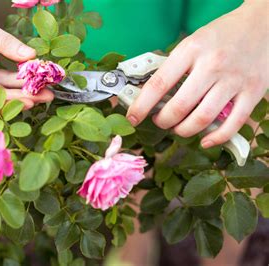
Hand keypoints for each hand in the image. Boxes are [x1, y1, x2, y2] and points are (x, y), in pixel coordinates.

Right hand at [0, 0, 53, 108]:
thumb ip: (5, 44)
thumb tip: (31, 56)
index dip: (4, 102)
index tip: (27, 102)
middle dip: (20, 96)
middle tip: (46, 96)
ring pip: (2, 87)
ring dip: (23, 88)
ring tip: (47, 90)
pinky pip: (4, 76)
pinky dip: (18, 76)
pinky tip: (35, 78)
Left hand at [126, 0, 267, 147]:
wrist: (262, 24)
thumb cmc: (220, 36)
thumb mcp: (191, 43)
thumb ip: (174, 67)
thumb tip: (149, 95)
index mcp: (191, 50)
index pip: (159, 84)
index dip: (141, 105)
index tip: (132, 117)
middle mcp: (212, 65)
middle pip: (179, 107)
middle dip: (163, 121)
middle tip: (160, 121)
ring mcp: (234, 80)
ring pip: (202, 119)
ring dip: (184, 131)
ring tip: (178, 128)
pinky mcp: (253, 92)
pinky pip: (232, 124)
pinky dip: (216, 138)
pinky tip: (205, 140)